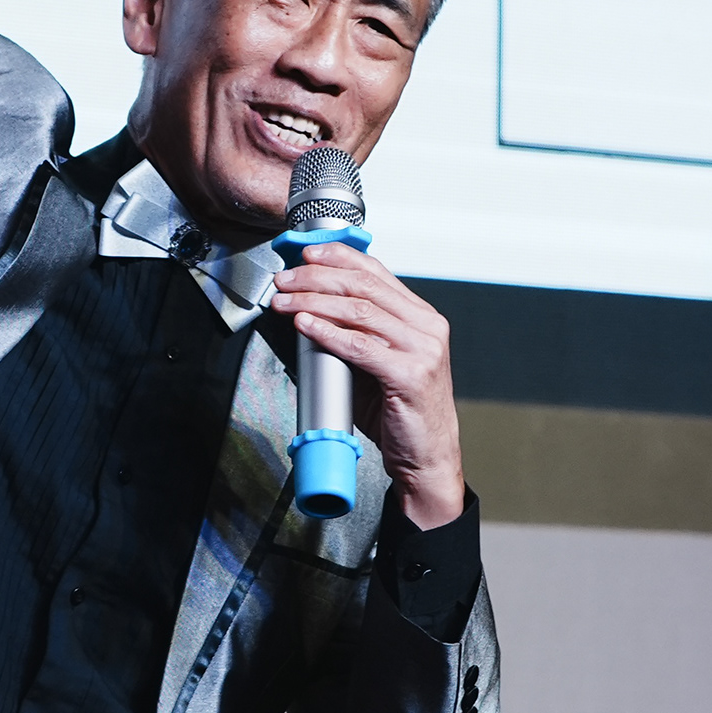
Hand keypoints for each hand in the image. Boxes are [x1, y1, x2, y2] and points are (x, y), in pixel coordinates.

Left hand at [268, 244, 466, 528]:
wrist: (427, 459)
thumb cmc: (401, 414)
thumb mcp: (379, 363)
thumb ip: (355, 335)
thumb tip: (308, 311)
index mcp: (422, 318)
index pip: (376, 273)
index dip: (338, 257)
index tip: (306, 253)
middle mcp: (426, 328)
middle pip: (364, 287)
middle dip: (316, 278)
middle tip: (285, 280)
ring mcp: (422, 350)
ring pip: (359, 311)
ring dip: (314, 301)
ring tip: (285, 301)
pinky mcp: (410, 375)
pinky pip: (360, 346)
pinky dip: (328, 332)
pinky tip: (305, 325)